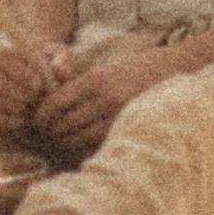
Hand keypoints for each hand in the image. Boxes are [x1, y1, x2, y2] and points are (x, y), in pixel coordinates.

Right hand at [0, 35, 70, 130]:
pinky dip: (7, 121)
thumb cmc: (50, 59)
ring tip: (32, 108)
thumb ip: (63, 60)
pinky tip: (24, 120)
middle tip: (37, 99)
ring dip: (13, 107)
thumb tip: (62, 71)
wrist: (38, 70)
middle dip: (19, 94)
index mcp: (2, 42)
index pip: (2, 56)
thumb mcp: (60, 55)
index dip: (20, 73)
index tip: (38, 84)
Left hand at [29, 41, 192, 152]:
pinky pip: (100, 142)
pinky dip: (86, 146)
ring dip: (66, 141)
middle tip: (45, 134)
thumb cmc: (139, 69)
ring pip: (80, 137)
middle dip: (51, 130)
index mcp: (96, 78)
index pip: (57, 101)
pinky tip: (81, 145)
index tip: (37, 120)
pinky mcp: (130, 126)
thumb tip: (56, 104)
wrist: (176, 69)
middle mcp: (106, 97)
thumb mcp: (108, 70)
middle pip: (65, 122)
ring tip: (60, 141)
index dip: (42, 114)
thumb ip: (84, 86)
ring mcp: (120, 114)